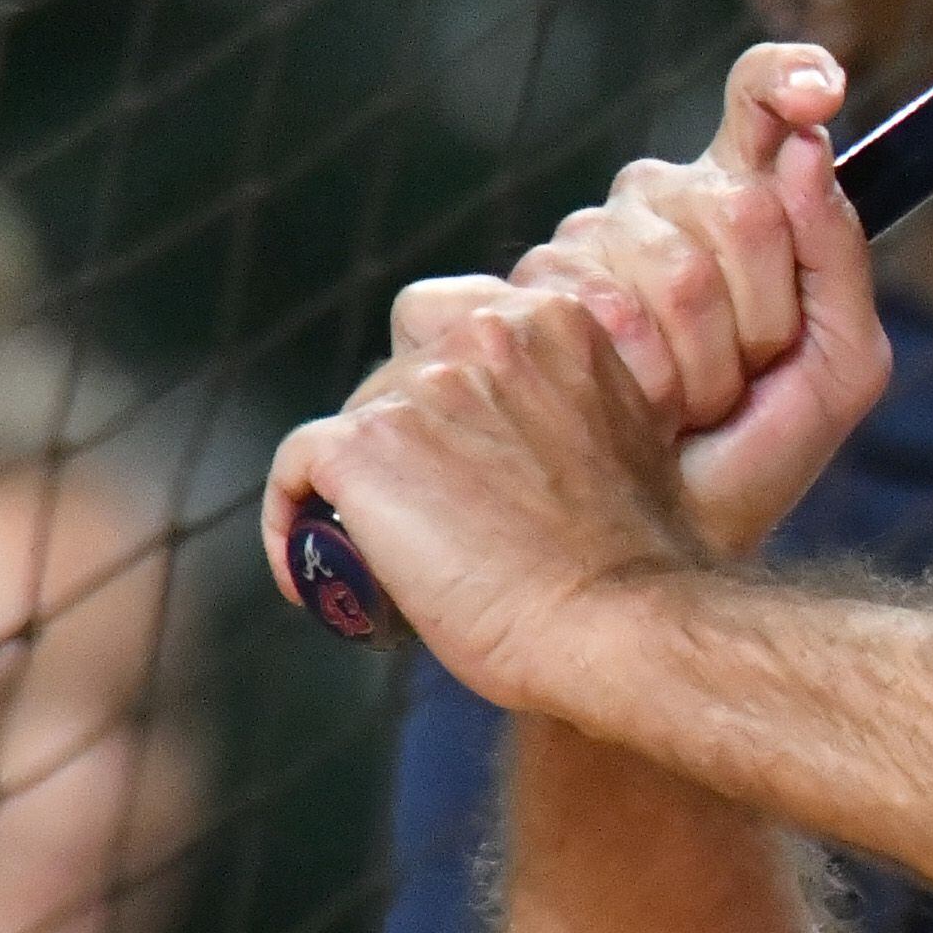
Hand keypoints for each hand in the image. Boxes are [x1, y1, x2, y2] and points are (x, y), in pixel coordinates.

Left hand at [260, 287, 698, 709]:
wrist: (616, 615)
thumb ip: (579, 400)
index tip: (449, 442)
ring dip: (362, 479)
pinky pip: (296, 470)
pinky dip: (292, 520)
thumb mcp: (638, 432)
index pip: (455, 317)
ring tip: (382, 554)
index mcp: (554, 319)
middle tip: (425, 501)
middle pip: (398, 366)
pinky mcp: (363, 443)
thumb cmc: (641, 554)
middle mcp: (485, 332)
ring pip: (353, 420)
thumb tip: (542, 429)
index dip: (442, 378)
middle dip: (404, 429)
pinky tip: (311, 576)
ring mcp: (420, 384)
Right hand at [454, 42, 892, 562]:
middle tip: (724, 398)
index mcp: (683, 236)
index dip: (778, 83)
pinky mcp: (410, 364)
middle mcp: (589, 248)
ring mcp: (491, 307)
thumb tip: (804, 146)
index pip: (745, 115)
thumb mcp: (827, 375)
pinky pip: (463, 317)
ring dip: (653, 362)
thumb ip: (831, 255)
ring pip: (581, 257)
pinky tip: (559, 444)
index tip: (824, 90)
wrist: (642, 596)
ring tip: (657, 430)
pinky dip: (535, 386)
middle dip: (735, 308)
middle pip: (678, 199)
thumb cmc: (733, 482)